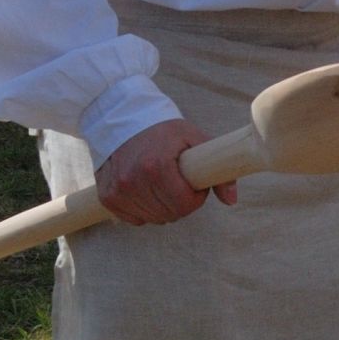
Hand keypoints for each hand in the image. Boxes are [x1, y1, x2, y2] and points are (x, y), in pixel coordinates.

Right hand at [96, 118, 232, 225]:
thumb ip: (219, 171)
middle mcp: (133, 181)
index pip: (183, 205)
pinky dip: (144, 210)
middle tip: (179, 183)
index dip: (196, 198)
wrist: (123, 120)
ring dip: (163, 207)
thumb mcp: (196, 140)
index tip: (194, 184)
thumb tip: (231, 201)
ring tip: (163, 184)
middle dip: (181, 203)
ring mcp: (117, 190)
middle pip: (169, 214)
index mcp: (156, 166)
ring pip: (152, 219)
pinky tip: (146, 192)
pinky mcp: (107, 197)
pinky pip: (133, 219)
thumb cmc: (164, 131)